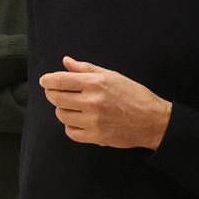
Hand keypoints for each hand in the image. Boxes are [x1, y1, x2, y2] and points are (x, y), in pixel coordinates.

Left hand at [37, 56, 171, 148]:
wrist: (153, 120)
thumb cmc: (134, 95)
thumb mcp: (112, 76)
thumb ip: (86, 69)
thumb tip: (66, 61)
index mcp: (95, 83)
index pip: (59, 80)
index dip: (48, 81)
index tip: (45, 81)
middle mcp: (92, 102)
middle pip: (56, 98)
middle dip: (53, 94)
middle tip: (57, 93)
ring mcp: (93, 121)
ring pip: (62, 115)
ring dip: (63, 110)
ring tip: (74, 107)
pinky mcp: (96, 137)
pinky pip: (71, 132)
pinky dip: (71, 126)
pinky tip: (79, 120)